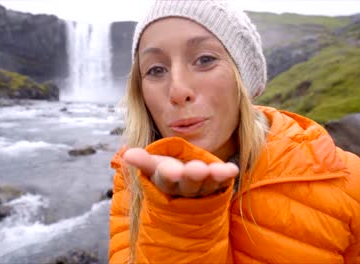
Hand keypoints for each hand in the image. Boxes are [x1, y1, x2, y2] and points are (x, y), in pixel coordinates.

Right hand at [123, 148, 238, 196]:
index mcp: (165, 182)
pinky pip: (223, 181)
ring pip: (207, 184)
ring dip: (212, 176)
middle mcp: (184, 188)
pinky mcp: (217, 185)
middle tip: (196, 170)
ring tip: (218, 170)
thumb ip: (143, 161)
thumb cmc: (167, 171)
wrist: (185, 185)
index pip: (165, 178)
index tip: (171, 170)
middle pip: (188, 184)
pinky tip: (232, 170)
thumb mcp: (154, 166)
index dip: (168, 174)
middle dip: (192, 177)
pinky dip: (227, 176)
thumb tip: (127, 155)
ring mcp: (202, 188)